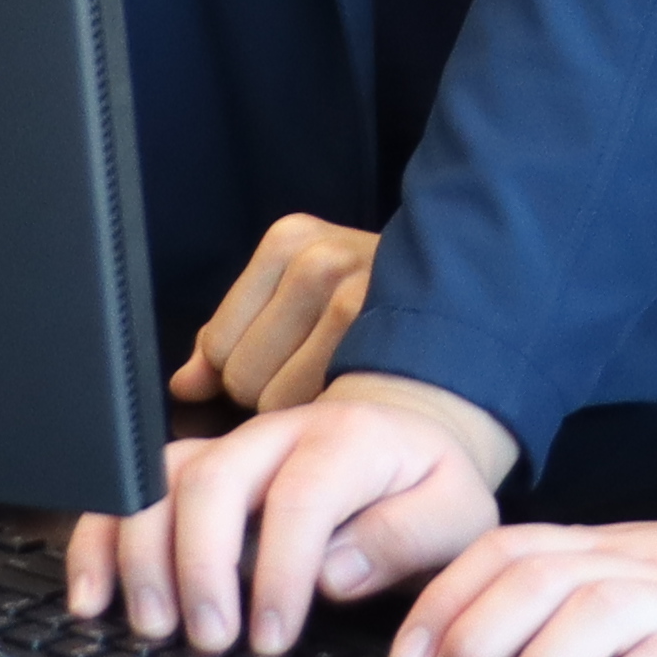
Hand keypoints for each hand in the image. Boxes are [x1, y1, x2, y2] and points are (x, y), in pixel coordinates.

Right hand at [64, 375, 519, 656]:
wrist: (408, 436)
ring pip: (159, 483)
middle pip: (212, 481)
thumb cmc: (428, 488)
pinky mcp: (194, 470)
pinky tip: (94, 596)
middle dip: (200, 566)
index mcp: (347, 439)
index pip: (300, 497)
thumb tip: (335, 575)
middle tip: (210, 640)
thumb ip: (405, 539)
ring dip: (143, 556)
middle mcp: (275, 435)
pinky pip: (132, 493)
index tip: (273, 637)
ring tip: (152, 626)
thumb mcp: (457, 513)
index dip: (280, 570)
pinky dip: (103, 542)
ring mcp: (226, 448)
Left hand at [170, 214, 378, 411]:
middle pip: (240, 374)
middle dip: (270, 388)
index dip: (245, 367)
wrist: (472, 319)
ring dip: (299, 407)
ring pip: (271, 398)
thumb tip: (183, 385)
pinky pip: (313, 409)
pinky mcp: (381, 339)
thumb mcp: (296, 302)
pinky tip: (354, 396)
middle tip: (320, 372)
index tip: (290, 358)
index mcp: (291, 239)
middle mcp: (320, 259)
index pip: (218, 344)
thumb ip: (230, 341)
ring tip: (339, 383)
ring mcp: (354, 296)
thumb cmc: (374, 316)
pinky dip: (326, 416)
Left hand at [393, 481, 656, 656]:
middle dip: (472, 636)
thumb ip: (584, 602)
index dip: (446, 598)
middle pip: (535, 577)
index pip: (509, 550)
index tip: (405, 654)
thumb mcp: (654, 585)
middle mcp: (642, 571)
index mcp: (614, 552)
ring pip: (590, 612)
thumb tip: (487, 649)